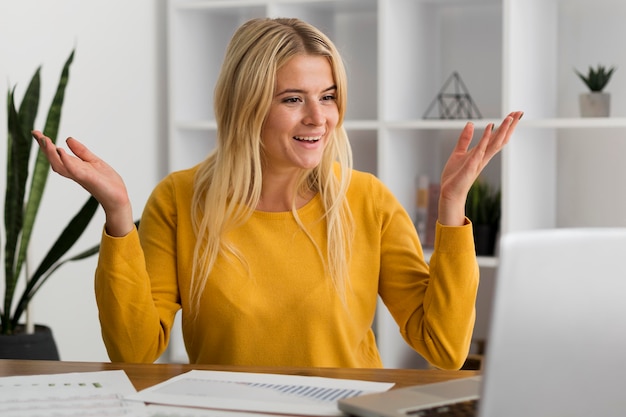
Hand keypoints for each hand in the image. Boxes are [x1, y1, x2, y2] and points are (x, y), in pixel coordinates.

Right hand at [32, 131, 134, 236]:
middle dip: (44, 148)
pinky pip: (74, 170)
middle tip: (36, 134)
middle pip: (54, 160)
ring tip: (45, 140)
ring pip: (60, 165)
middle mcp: (75, 172)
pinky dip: (66, 161)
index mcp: (76, 168)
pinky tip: (61, 151)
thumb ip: (81, 152)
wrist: (119, 199)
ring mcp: (80, 176)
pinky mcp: (89, 179)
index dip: (47, 145)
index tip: (37, 133)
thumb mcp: (94, 162)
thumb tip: (68, 138)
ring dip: (51, 153)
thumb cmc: (107, 183)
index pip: (57, 155)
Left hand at [437, 111, 522, 225]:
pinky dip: (485, 138)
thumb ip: (465, 139)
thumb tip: (470, 124)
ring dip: (503, 130)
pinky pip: (480, 149)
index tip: (513, 114)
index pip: (497, 138)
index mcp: (482, 153)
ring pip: (495, 144)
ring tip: (509, 117)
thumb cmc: (455, 176)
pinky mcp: (472, 165)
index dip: (505, 127)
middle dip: (510, 126)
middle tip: (519, 112)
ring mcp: (479, 161)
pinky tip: (490, 127)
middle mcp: (484, 156)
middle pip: (501, 139)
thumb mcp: (458, 152)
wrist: (449, 192)